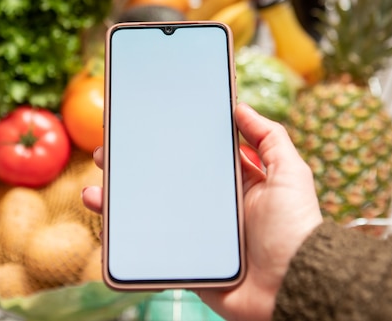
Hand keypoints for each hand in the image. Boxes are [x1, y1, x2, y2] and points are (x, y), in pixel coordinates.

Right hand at [82, 103, 322, 320]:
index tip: (142, 126)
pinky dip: (125, 237)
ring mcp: (194, 233)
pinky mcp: (185, 260)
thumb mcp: (290, 173)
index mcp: (231, 183)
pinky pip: (150, 246)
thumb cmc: (295, 229)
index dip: (167, 141)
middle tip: (107, 154)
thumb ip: (270, 137)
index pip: (192, 155)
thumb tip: (241, 106)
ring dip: (118, 200)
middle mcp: (209, 206)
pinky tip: (106, 224)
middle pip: (163, 180)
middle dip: (133, 166)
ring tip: (96, 190)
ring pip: (148, 212)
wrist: (293, 286)